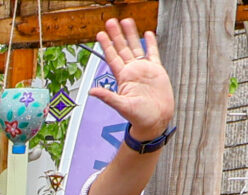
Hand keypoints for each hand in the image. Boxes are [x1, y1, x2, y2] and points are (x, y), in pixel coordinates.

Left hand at [90, 17, 174, 139]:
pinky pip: (153, 53)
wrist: (156, 120)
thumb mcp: (122, 106)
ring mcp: (144, 70)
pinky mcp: (157, 71)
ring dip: (131, 35)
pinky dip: (151, 43)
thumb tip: (91, 92)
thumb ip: (108, 97)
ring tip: (126, 21)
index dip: (106, 45)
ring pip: (136, 47)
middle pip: (122, 49)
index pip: (112, 57)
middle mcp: (132, 71)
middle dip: (116, 35)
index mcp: (122, 78)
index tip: (100, 34)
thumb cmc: (139, 117)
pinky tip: (147, 33)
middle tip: (110, 21)